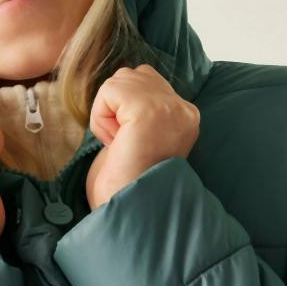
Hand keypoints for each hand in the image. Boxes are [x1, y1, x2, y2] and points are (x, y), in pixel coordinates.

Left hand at [85, 64, 199, 209]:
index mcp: (186, 116)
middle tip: (124, 143)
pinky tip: (115, 141)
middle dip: (117, 107)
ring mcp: (169, 107)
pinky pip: (108, 91)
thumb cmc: (127, 182)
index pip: (147, 81)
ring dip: (107, 113)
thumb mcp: (141, 136)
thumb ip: (139, 110)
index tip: (131, 143)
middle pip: (132, 75)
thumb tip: (119, 88)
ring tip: (121, 143)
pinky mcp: (149, 109)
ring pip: (118, 81)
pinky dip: (100, 117)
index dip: (126, 110)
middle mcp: (184, 109)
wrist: (129, 210)